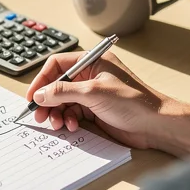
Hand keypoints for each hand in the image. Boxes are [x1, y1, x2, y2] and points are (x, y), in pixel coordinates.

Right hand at [25, 51, 169, 149]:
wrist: (156, 125)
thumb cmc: (133, 101)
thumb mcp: (92, 93)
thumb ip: (63, 92)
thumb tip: (40, 94)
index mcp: (91, 62)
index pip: (57, 65)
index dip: (42, 80)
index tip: (33, 96)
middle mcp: (90, 76)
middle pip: (57, 85)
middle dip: (47, 100)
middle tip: (39, 115)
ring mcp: (92, 94)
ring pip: (63, 101)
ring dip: (57, 113)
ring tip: (57, 123)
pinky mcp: (95, 110)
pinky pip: (73, 113)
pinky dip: (68, 120)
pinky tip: (72, 127)